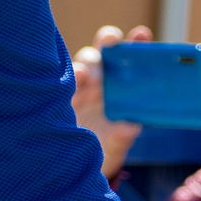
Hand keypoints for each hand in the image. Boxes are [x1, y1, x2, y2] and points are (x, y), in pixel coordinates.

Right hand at [71, 23, 149, 180]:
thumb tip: (132, 127)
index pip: (130, 62)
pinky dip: (68, 75)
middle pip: (105, 52)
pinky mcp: (59, 93)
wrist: (71, 166)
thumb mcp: (114, 147)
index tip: (142, 34)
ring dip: (88, 64)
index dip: (136, 44)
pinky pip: (61, 78)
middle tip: (112, 42)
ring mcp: (80, 85)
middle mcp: (101, 82)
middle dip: (108, 42)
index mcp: (121, 89)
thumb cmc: (100, 151)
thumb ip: (123, 137)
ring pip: (84, 62)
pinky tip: (75, 78)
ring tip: (89, 75)